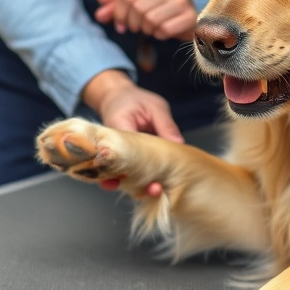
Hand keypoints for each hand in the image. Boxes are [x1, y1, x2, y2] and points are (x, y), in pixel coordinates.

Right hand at [81, 69, 182, 196]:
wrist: (117, 98)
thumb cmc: (135, 100)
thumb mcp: (154, 106)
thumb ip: (164, 124)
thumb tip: (179, 144)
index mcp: (117, 128)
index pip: (120, 150)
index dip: (132, 166)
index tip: (146, 176)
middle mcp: (111, 146)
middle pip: (116, 170)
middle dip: (134, 184)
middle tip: (155, 188)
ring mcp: (115, 156)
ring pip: (121, 177)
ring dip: (136, 187)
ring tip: (155, 192)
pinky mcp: (122, 161)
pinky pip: (127, 174)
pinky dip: (138, 183)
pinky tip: (153, 189)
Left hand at [95, 0, 196, 41]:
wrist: (193, 18)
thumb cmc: (161, 9)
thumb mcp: (139, 1)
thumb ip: (117, 3)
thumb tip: (99, 9)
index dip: (117, 13)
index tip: (119, 24)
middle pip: (136, 7)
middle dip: (131, 22)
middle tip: (136, 28)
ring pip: (149, 19)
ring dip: (146, 29)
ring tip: (151, 28)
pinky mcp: (190, 16)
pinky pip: (164, 30)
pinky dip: (159, 35)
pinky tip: (164, 31)